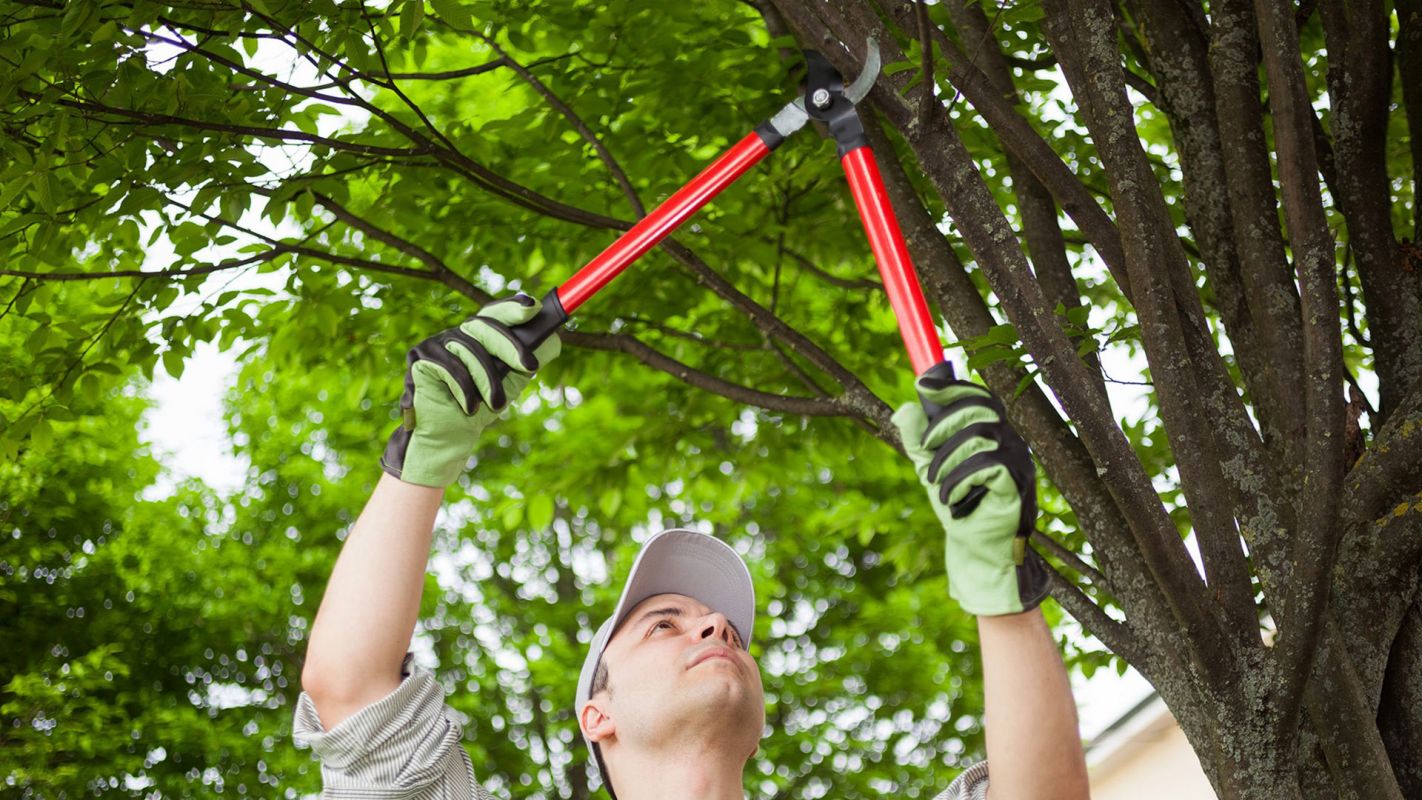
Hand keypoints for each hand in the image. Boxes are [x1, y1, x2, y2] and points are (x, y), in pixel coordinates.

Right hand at [380, 295, 560, 487]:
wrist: (450, 436)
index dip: (512, 307)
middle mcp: (456, 334)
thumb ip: (526, 361)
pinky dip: (463, 390)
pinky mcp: (419, 357)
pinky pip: (449, 366)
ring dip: (487, 381)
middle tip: (530, 367)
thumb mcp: (510, 383)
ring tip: (495, 406)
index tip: (533, 306)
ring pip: (469, 350)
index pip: (495, 313)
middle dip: (510, 346)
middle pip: (485, 326)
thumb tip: (553, 340)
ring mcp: (436, 343)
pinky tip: (468, 407)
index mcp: (478, 336)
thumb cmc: (480, 407)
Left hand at [891, 373, 1049, 615]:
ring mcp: (1019, 461)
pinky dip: (960, 479)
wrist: (976, 550)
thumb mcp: (930, 469)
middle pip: (979, 408)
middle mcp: (1011, 442)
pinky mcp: (1018, 483)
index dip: (952, 388)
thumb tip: (905, 408)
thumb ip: (918, 440)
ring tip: (936, 484)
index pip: (979, 397)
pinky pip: (987, 464)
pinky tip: (952, 498)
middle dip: (943, 426)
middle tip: (924, 449)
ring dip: (947, 459)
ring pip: (980, 435)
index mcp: (993, 434)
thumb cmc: (958, 507)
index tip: (923, 386)